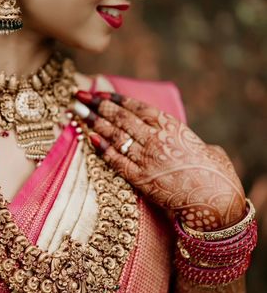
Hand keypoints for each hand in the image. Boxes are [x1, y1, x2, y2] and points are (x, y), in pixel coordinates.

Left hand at [74, 91, 245, 231]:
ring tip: (77, 113)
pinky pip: (116, 160)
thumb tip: (200, 146)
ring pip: (114, 135)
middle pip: (120, 117)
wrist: (215, 200)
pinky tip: (90, 138)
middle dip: (97, 105)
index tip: (99, 92)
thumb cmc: (215, 173)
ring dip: (94, 123)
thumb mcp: (206, 148)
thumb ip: (193, 143)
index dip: (114, 98)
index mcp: (170, 125)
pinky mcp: (140, 179)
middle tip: (79, 96)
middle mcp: (155, 138)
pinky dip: (102, 148)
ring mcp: (146, 158)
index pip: (135, 106)